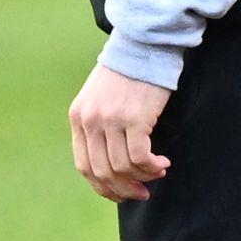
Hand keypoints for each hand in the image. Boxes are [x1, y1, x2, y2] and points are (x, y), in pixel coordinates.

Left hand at [69, 64, 172, 201]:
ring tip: (157, 171)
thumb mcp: (98, 98)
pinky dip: (152, 167)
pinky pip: (141, 158)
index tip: (122, 193)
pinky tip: (163, 163)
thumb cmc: (125, 74)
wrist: (141, 47)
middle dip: (124, 189)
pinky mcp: (134, 119)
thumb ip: (96, 126)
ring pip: (123, 168)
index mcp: (78, 117)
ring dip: (143, 176)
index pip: (85, 166)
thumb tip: (110, 166)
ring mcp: (111, 120)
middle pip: (103, 172)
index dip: (103, 186)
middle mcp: (90, 120)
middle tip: (143, 192)